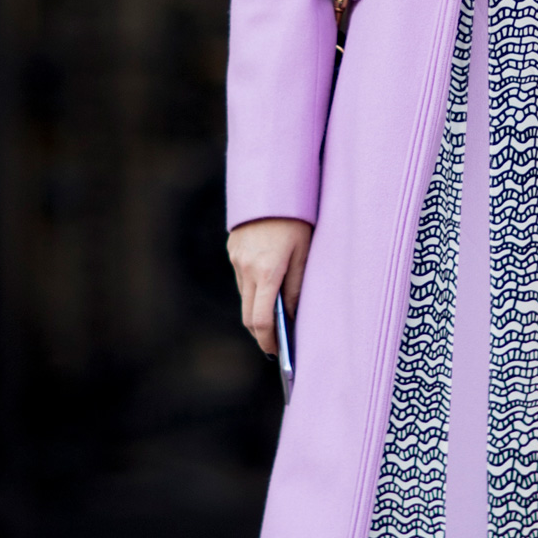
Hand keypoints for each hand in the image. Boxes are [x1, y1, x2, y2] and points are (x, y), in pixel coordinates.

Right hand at [227, 218, 312, 357]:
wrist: (271, 184)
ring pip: (244, 296)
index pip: (261, 320)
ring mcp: (236, 258)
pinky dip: (253, 289)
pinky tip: (268, 288)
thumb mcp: (304, 253)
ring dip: (257, 309)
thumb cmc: (296, 219)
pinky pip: (241, 278)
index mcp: (267, 271)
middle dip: (261, 332)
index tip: (278, 352)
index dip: (268, 341)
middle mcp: (246, 268)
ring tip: (276, 316)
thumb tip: (290, 315)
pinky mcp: (232, 249)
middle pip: (248, 314)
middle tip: (277, 342)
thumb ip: (296, 287)